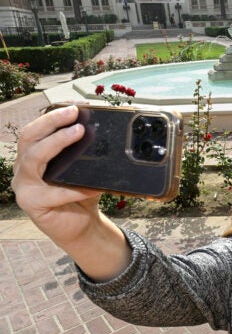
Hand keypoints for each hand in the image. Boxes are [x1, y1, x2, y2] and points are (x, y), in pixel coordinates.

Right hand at [12, 105, 129, 279]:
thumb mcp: (83, 171)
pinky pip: (53, 194)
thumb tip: (106, 132)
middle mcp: (23, 168)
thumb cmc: (80, 196)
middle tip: (73, 114)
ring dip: (57, 143)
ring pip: (34, 159)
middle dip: (51, 122)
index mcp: (32, 156)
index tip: (72, 106)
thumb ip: (85, 154)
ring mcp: (24, 186)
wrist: (81, 227)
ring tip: (78, 133)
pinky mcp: (32, 204)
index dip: (51, 116)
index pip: (35, 130)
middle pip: (29, 138)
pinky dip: (74, 189)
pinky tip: (91, 188)